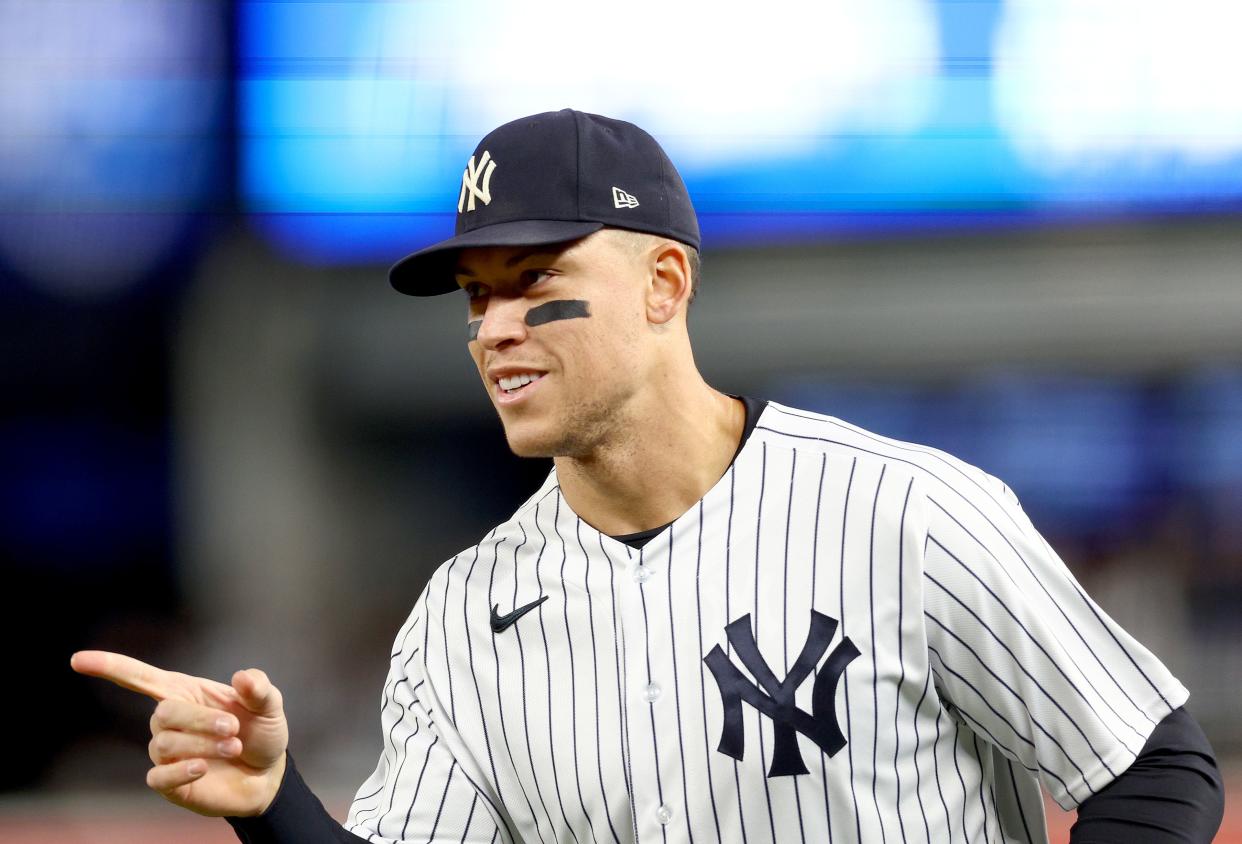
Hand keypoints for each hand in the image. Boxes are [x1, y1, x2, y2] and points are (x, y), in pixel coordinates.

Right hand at [70, 650, 288, 816]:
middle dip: (199, 721)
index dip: (110, 666)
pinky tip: (202, 767)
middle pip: (163, 714)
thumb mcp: (270, 706)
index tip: (77, 659)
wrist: (268, 775)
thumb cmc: (262, 732)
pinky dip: (180, 770)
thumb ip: (259, 689)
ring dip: (202, 744)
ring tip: (234, 746)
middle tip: (233, 728)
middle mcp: (170, 721)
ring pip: (165, 744)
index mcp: (186, 693)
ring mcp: (167, 753)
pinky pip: (158, 776)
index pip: (140, 677)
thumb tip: (242, 677)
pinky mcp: (169, 783)